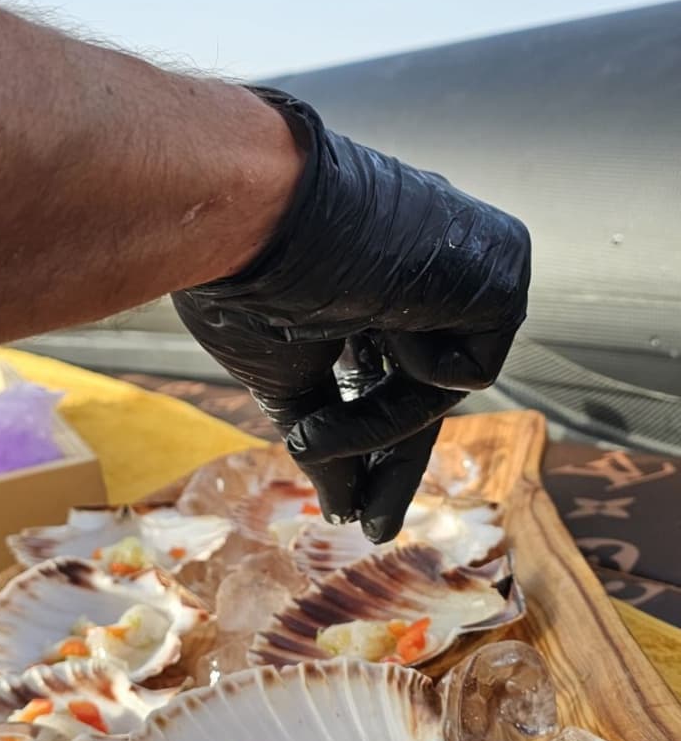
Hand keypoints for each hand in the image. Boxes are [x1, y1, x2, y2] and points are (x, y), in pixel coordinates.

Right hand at [173, 87, 530, 541]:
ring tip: (307, 436)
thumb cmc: (244, 279)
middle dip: (391, 457)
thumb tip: (343, 512)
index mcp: (363, 274)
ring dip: (375, 426)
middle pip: (419, 386)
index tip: (351, 504)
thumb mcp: (284, 377)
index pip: (379, 368)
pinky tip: (377, 328)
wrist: (252, 213)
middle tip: (370, 527)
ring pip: (439, 384)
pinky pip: (471, 367)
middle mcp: (416, 266)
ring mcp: (458, 262)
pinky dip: (419, 373)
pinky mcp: (496, 268)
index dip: (364, 433)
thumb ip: (327, 441)